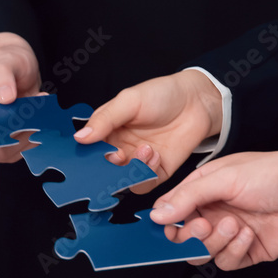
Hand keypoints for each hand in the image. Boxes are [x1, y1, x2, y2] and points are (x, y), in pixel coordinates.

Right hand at [0, 32, 41, 162]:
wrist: (12, 72)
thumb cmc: (7, 62)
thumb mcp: (9, 59)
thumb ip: (4, 74)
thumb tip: (4, 96)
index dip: (2, 119)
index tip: (22, 111)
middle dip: (15, 131)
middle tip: (35, 116)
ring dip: (22, 139)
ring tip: (33, 119)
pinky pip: (4, 155)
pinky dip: (22, 145)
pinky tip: (29, 129)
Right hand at [74, 70, 223, 192]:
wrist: (197, 100)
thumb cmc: (162, 94)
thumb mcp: (128, 101)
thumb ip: (104, 120)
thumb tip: (80, 138)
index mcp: (109, 132)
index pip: (91, 151)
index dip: (90, 156)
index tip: (96, 153)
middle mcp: (121, 149)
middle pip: (105, 170)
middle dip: (110, 167)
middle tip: (120, 154)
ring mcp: (139, 162)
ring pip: (124, 180)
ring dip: (131, 170)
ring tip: (146, 150)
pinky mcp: (157, 171)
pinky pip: (145, 183)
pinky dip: (147, 175)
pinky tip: (156, 155)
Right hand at [149, 151, 277, 269]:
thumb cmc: (275, 173)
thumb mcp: (226, 177)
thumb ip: (189, 196)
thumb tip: (158, 214)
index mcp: (203, 190)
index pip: (170, 210)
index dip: (163, 221)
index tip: (164, 226)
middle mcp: (212, 212)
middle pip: (181, 237)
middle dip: (189, 235)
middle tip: (205, 224)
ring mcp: (229, 233)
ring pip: (201, 253)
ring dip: (214, 242)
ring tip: (235, 225)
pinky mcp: (247, 251)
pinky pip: (225, 262)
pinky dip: (233, 251)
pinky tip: (248, 235)